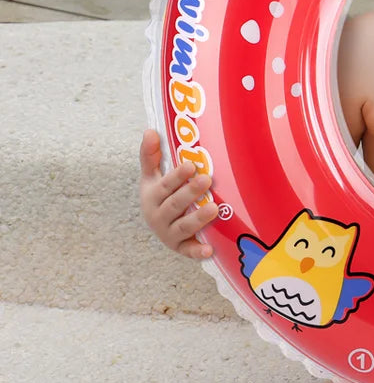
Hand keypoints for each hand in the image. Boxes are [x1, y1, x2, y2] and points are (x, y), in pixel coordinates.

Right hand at [139, 129, 216, 258]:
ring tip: (213, 208)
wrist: (158, 224)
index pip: (165, 185)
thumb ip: (150, 155)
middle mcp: (158, 216)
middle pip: (175, 205)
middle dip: (190, 193)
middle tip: (207, 180)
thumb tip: (150, 130)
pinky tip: (210, 250)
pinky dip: (197, 252)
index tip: (191, 165)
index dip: (177, 176)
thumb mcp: (151, 176)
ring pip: (183, 227)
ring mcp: (169, 233)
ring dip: (197, 219)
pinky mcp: (180, 247)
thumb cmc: (160, 195)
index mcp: (152, 196)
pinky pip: (188, 251)